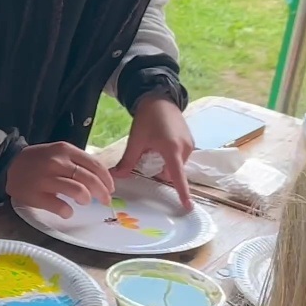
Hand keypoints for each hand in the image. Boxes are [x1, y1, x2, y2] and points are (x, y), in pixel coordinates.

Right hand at [6, 141, 113, 216]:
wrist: (9, 164)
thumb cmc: (39, 161)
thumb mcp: (59, 153)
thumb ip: (78, 162)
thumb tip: (101, 180)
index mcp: (65, 150)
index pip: (94, 165)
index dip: (106, 179)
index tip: (111, 189)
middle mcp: (57, 162)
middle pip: (89, 179)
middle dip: (102, 192)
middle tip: (105, 201)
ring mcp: (46, 178)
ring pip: (77, 190)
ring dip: (85, 198)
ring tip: (84, 202)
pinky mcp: (36, 194)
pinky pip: (59, 206)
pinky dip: (67, 211)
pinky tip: (67, 211)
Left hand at [114, 93, 193, 211]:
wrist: (160, 98)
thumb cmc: (147, 118)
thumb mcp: (135, 140)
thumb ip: (127, 161)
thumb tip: (115, 177)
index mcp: (172, 150)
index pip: (177, 176)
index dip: (182, 192)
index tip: (187, 206)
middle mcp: (185, 149)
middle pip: (172, 172)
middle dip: (160, 170)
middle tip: (148, 156)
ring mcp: (189, 144)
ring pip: (175, 165)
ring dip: (165, 163)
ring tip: (154, 146)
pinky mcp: (189, 141)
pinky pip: (179, 157)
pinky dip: (170, 156)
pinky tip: (161, 143)